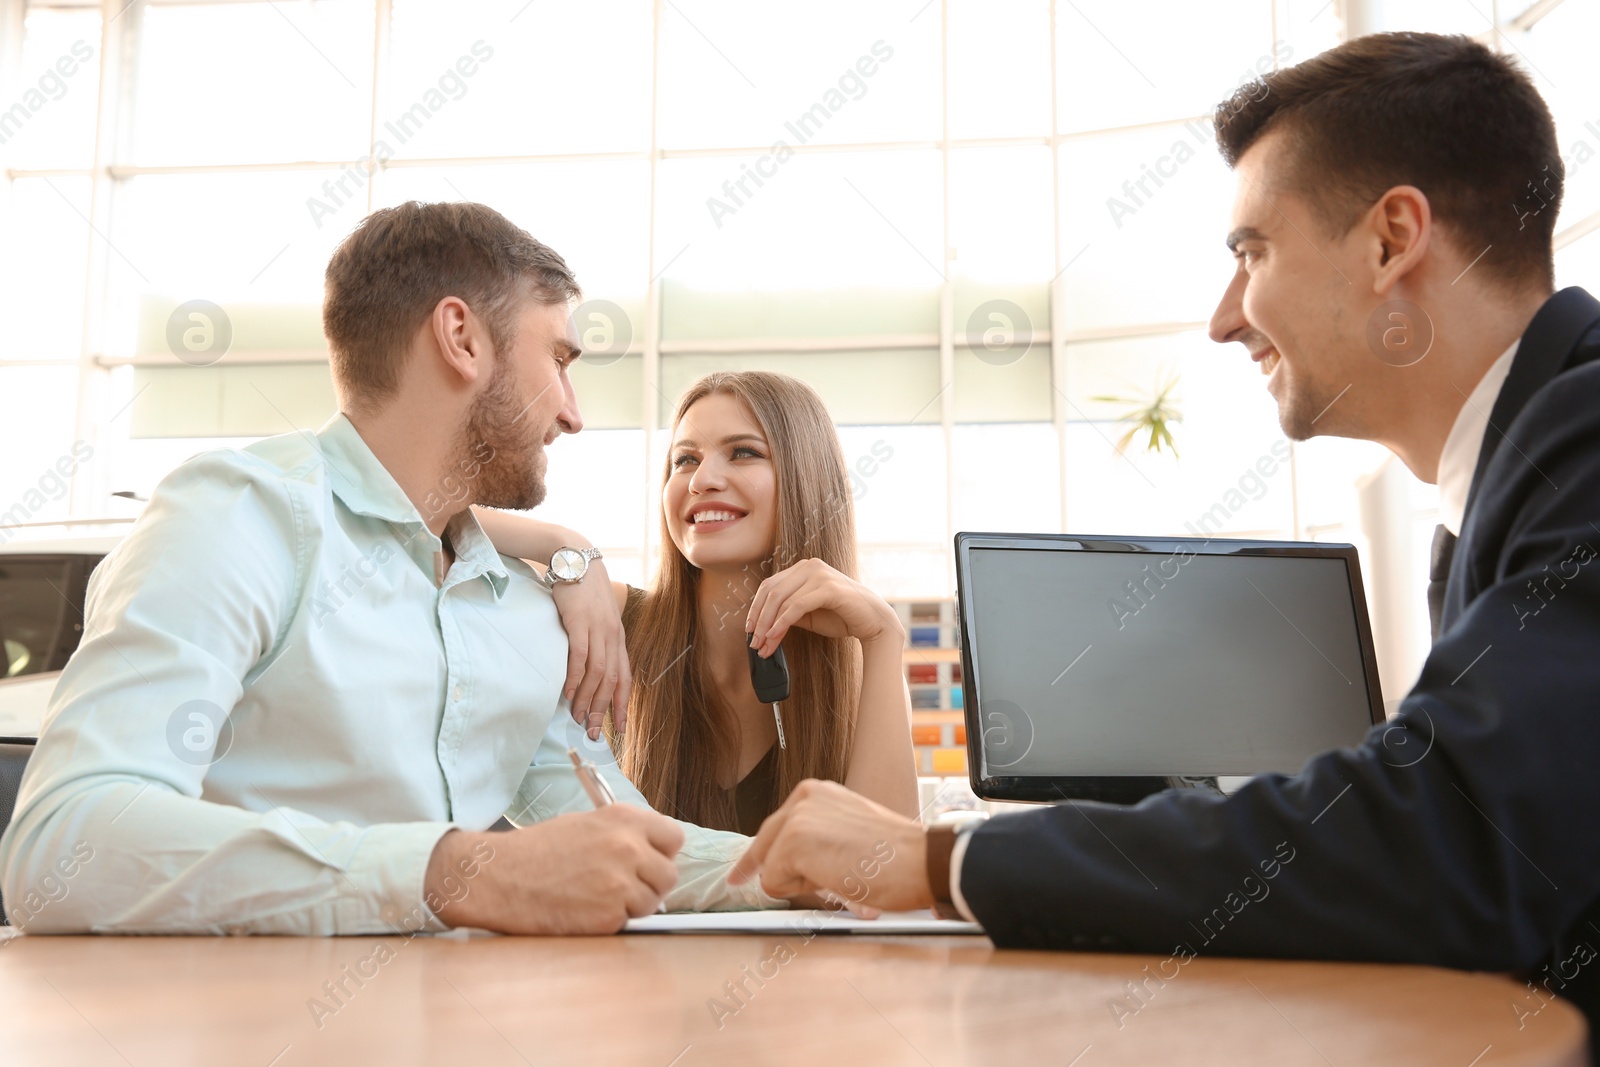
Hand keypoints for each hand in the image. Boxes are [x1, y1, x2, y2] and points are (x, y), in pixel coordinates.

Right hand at [426, 806, 682, 934]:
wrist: (499, 876)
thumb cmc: (538, 851)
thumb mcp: (587, 823)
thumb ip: (624, 834)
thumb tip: (653, 852)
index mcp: (623, 819)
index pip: (674, 837)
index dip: (662, 852)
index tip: (649, 860)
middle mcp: (627, 847)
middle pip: (669, 874)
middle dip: (651, 883)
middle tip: (623, 886)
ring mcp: (619, 883)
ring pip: (652, 902)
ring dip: (632, 905)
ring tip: (598, 897)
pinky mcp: (608, 917)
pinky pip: (628, 922)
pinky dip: (611, 921)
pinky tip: (585, 909)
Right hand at [550, 560, 629, 738]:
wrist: (576, 558)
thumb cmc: (583, 592)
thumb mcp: (596, 619)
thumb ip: (596, 642)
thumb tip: (587, 671)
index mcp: (618, 638)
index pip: (625, 678)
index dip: (623, 705)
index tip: (619, 729)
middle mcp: (612, 636)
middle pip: (612, 681)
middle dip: (604, 711)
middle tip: (595, 733)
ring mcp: (598, 629)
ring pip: (598, 672)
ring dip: (588, 699)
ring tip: (578, 718)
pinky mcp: (580, 622)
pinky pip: (581, 655)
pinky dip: (576, 677)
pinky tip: (569, 693)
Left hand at [728, 779, 931, 911]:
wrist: (921, 860)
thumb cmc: (895, 855)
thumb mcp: (848, 834)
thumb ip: (816, 842)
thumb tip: (787, 870)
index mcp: (815, 793)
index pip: (774, 828)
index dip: (756, 857)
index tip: (739, 874)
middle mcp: (802, 798)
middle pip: (765, 848)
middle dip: (776, 874)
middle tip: (759, 885)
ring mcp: (796, 818)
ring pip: (771, 870)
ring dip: (802, 885)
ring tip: (841, 876)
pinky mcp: (793, 842)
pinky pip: (775, 884)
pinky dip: (802, 893)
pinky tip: (836, 878)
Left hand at [746, 558, 904, 656]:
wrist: (873, 621)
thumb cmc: (841, 616)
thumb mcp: (807, 614)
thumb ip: (787, 612)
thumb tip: (761, 625)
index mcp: (803, 568)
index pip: (769, 585)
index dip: (755, 608)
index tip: (749, 629)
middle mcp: (810, 566)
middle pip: (772, 592)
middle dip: (759, 620)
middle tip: (754, 642)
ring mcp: (819, 574)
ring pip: (782, 600)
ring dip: (769, 626)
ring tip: (764, 645)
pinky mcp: (828, 587)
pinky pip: (797, 606)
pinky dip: (782, 623)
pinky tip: (775, 637)